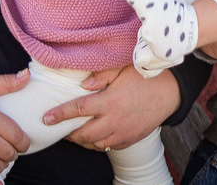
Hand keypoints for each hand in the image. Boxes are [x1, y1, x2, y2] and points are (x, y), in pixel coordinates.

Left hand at [42, 65, 178, 150]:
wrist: (171, 91)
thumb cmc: (145, 77)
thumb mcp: (122, 69)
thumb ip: (101, 75)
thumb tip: (83, 85)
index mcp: (110, 101)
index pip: (78, 109)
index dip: (60, 114)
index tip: (46, 118)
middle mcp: (115, 120)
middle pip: (84, 134)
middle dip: (69, 134)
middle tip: (61, 129)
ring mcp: (124, 132)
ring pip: (96, 144)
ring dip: (83, 141)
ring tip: (76, 133)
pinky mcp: (131, 139)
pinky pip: (110, 146)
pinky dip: (99, 143)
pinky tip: (96, 136)